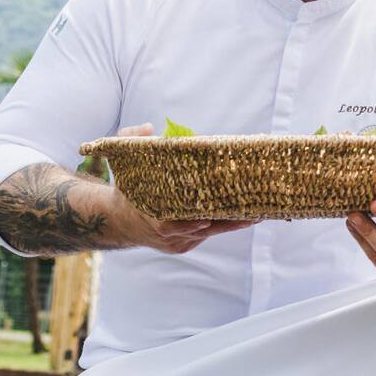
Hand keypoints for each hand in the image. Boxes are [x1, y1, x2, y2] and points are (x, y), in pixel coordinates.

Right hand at [112, 123, 258, 252]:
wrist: (116, 220)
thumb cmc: (124, 187)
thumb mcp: (122, 160)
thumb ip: (132, 140)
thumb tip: (150, 129)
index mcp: (152, 216)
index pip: (177, 223)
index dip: (198, 219)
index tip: (217, 213)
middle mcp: (166, 234)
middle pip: (203, 229)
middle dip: (229, 220)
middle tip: (254, 210)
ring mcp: (177, 242)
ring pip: (209, 233)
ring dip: (232, 222)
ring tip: (258, 211)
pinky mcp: (183, 246)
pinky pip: (207, 235)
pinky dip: (223, 224)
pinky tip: (244, 215)